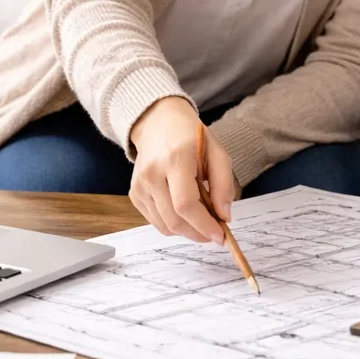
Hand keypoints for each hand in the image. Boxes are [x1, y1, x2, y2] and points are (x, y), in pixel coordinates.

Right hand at [128, 96, 237, 243]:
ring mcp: (139, 185)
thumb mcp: (218, 153)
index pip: (186, 204)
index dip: (204, 225)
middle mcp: (152, 174)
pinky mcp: (134, 194)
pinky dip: (174, 224)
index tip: (220, 235)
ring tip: (202, 220)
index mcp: (175, 160)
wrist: (159, 124)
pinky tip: (184, 212)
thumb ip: (224, 185)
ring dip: (187, 231)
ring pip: (164, 226)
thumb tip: (224, 217)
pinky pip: (156, 221)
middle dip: (198, 233)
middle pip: (174, 220)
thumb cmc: (192, 138)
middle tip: (214, 232)